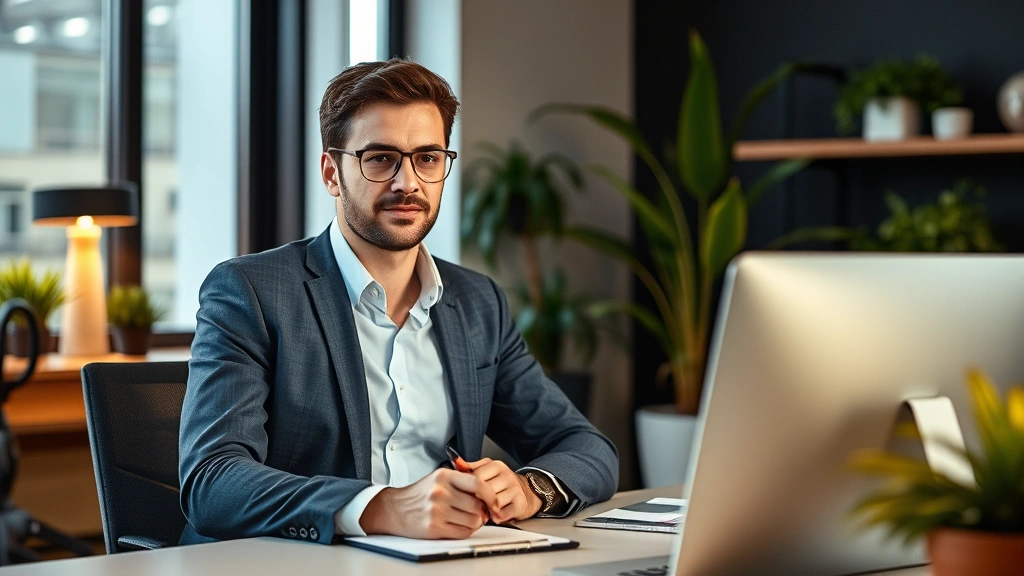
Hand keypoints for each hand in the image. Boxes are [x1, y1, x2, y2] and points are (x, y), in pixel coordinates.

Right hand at [359, 468, 497, 538]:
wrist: (394, 509)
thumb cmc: (419, 494)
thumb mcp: (438, 478)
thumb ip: (461, 481)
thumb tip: (487, 493)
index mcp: (444, 476)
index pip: (477, 483)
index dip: (491, 495)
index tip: (495, 502)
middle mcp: (440, 491)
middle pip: (477, 505)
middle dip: (481, 511)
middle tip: (478, 512)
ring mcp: (437, 510)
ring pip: (473, 520)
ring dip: (474, 522)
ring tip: (465, 519)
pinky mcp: (434, 527)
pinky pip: (462, 532)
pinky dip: (465, 531)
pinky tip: (458, 525)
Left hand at [465, 458, 542, 522]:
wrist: (525, 492)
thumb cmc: (500, 483)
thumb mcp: (486, 471)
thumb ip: (471, 468)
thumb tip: (457, 463)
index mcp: (496, 466)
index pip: (477, 476)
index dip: (469, 488)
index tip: (467, 493)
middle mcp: (507, 476)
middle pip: (485, 491)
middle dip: (478, 500)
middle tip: (476, 504)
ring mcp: (515, 490)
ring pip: (494, 503)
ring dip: (487, 509)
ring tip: (486, 509)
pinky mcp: (520, 504)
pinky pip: (503, 514)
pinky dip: (497, 517)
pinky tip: (495, 514)